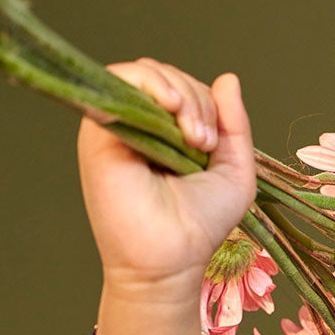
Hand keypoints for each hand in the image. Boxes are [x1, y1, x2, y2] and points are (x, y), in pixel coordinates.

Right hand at [77, 57, 257, 292]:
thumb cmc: (200, 226)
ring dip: (179, 93)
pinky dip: (150, 83)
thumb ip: (234, 125)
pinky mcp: (99, 131)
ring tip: (194, 137)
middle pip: (163, 77)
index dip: (202, 101)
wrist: (172, 260)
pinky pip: (120, 81)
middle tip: (204, 143)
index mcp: (163, 134)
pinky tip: (172, 107)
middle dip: (194, 98)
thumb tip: (228, 78)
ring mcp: (116, 127)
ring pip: (144, 74)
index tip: (212, 143)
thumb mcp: (234, 170)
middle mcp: (136, 127)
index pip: (179, 88)